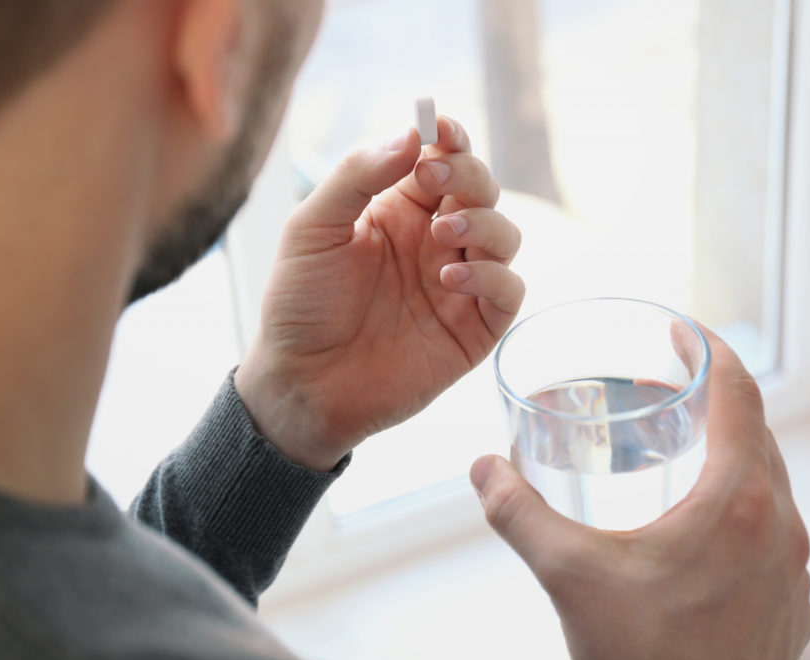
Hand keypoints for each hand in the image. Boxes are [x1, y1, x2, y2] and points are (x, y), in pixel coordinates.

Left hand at [235, 118, 523, 470]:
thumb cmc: (301, 305)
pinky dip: (492, 277)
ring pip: (505, 235)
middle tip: (436, 177)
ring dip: (485, 222)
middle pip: (481, 190)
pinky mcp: (474, 329)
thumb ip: (356, 177)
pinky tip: (452, 277)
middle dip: (468, 175)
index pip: (440, 161)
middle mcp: (435, 242)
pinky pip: (508, 292)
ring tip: (445, 232)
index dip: (448, 139)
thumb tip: (408, 135)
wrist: (302, 383)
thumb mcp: (313, 229)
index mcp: (399, 211)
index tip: (438, 126)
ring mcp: (459, 284)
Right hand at [471, 325, 809, 659]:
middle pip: (755, 431)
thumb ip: (519, 514)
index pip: (738, 392)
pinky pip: (774, 527)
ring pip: (768, 481)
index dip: (710, 348)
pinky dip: (741, 501)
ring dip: (730, 449)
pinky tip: (699, 521)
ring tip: (681, 446)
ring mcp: (793, 567)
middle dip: (714, 396)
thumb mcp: (569, 576)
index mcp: (739, 501)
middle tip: (669, 383)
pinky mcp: (790, 602)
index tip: (682, 329)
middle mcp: (781, 524)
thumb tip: (483, 469)